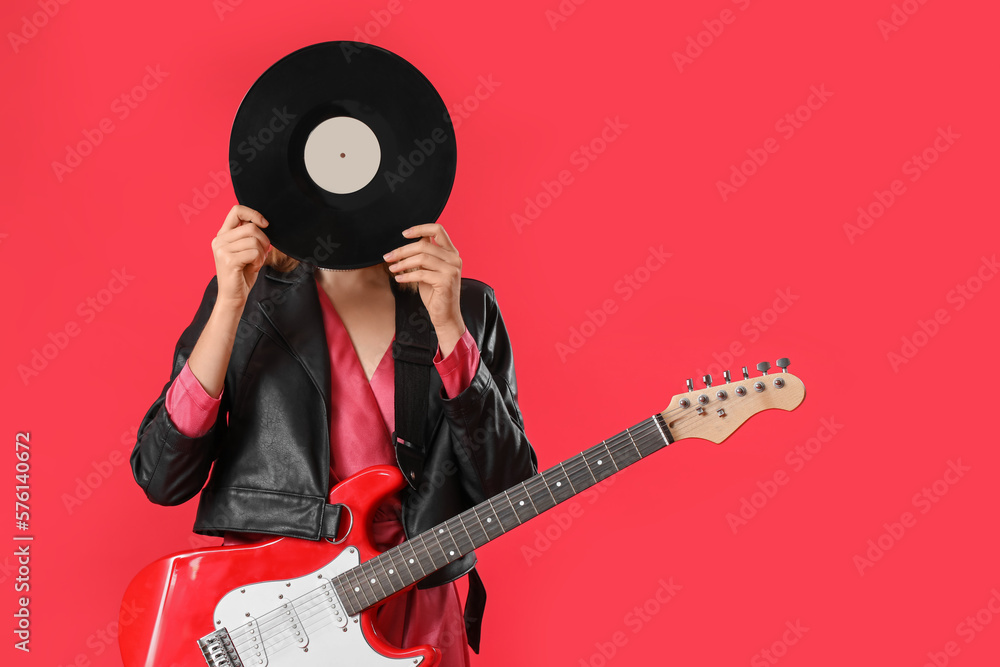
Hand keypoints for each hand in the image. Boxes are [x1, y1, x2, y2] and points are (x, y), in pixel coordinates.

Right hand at [212, 205, 270, 309]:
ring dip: (261, 254)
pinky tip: (252, 268)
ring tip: (254, 263)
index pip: (237, 210)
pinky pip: (254, 253)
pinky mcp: (229, 260)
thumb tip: (265, 225)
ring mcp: (222, 250)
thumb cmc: (242, 274)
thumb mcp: (247, 250)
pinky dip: (259, 261)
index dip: (254, 214)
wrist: (233, 296)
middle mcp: (219, 240)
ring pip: (254, 241)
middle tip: (262, 253)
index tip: (265, 224)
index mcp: (223, 235)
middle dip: (264, 240)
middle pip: (251, 227)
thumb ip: (251, 236)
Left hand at [383, 223, 465, 337]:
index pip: (438, 230)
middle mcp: (454, 259)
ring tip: (392, 268)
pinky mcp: (446, 281)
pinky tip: (399, 278)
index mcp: (451, 253)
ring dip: (403, 263)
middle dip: (402, 250)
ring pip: (422, 258)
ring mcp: (452, 269)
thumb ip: (424, 256)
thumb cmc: (436, 293)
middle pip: (424, 245)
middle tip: (388, 257)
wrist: (445, 315)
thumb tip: (409, 243)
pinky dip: (407, 275)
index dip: (420, 228)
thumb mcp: (429, 270)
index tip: (404, 234)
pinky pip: (421, 273)